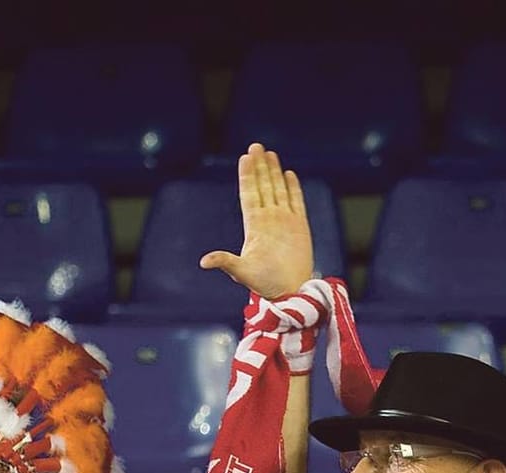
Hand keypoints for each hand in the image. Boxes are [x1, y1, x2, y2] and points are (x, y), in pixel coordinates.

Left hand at [199, 144, 315, 300]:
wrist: (289, 292)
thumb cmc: (264, 285)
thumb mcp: (241, 272)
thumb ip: (225, 262)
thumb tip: (204, 262)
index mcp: (254, 226)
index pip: (249, 194)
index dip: (248, 175)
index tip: (245, 157)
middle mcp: (269, 220)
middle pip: (263, 186)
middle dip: (259, 166)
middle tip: (256, 146)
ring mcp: (285, 221)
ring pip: (278, 189)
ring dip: (274, 171)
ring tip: (270, 153)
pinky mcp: (301, 227)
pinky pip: (296, 202)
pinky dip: (293, 188)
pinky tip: (289, 173)